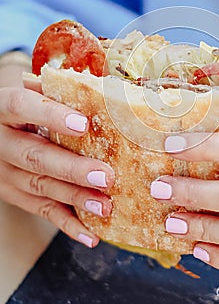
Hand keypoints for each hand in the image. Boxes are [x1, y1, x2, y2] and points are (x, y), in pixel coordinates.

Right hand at [0, 68, 113, 247]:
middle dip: (71, 169)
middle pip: (34, 156)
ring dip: (74, 198)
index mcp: (3, 108)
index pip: (22, 107)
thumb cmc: (25, 106)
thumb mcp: (32, 92)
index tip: (83, 124)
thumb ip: (54, 90)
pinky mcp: (12, 193)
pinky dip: (67, 224)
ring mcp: (3, 172)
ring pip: (38, 187)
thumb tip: (98, 88)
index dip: (51, 115)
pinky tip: (90, 233)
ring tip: (105, 205)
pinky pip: (40, 210)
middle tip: (105, 176)